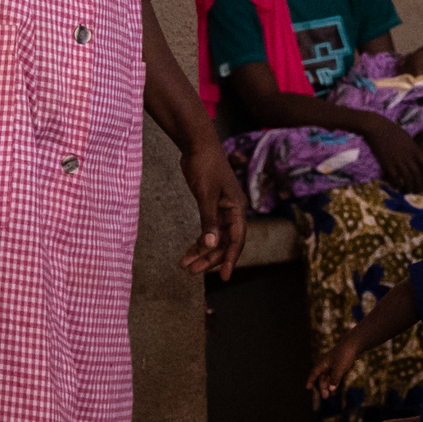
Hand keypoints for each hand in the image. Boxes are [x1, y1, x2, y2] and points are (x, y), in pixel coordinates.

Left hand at [180, 139, 245, 278]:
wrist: (197, 144)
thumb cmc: (204, 165)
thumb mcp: (205, 195)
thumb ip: (208, 221)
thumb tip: (210, 245)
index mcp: (237, 209)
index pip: (237, 240)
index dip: (230, 259)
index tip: (224, 278)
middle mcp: (233, 211)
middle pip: (224, 242)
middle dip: (209, 258)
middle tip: (192, 271)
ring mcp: (223, 209)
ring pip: (215, 238)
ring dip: (202, 252)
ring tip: (185, 265)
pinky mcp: (212, 206)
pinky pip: (209, 229)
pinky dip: (199, 240)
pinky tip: (189, 250)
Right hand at [304, 338, 356, 406]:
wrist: (355, 344)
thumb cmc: (345, 354)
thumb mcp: (339, 368)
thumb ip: (335, 379)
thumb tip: (331, 389)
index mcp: (324, 362)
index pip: (314, 373)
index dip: (311, 380)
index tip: (308, 388)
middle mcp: (327, 363)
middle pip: (322, 377)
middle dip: (323, 387)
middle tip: (325, 397)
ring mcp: (334, 364)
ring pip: (329, 377)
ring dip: (329, 386)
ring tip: (330, 396)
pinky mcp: (341, 364)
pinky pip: (335, 376)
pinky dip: (335, 382)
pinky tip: (336, 389)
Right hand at [365, 118, 422, 194]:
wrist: (377, 127)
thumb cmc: (391, 130)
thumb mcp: (406, 138)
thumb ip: (411, 149)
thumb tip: (414, 157)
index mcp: (414, 149)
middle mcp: (408, 156)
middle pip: (417, 174)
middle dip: (419, 185)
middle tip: (418, 191)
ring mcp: (398, 161)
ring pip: (407, 178)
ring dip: (409, 187)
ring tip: (409, 191)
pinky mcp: (387, 164)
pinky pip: (394, 178)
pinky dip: (396, 184)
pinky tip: (396, 187)